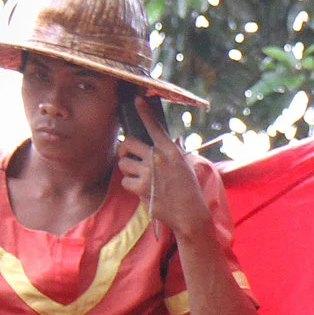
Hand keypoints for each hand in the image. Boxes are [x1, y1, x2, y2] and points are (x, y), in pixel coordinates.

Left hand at [116, 96, 209, 237]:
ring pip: (124, 163)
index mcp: (170, 150)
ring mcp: (148, 173)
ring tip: (139, 176)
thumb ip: (172, 152)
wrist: (190, 213)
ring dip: (128, 170)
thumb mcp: (185, 165)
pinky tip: (142, 189)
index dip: (144, 112)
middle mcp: (158, 158)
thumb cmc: (189, 189)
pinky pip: (125, 181)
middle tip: (127, 154)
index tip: (137, 101)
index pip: (154, 127)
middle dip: (124, 149)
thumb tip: (169, 141)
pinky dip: (130, 186)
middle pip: (128, 143)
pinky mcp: (141, 188)